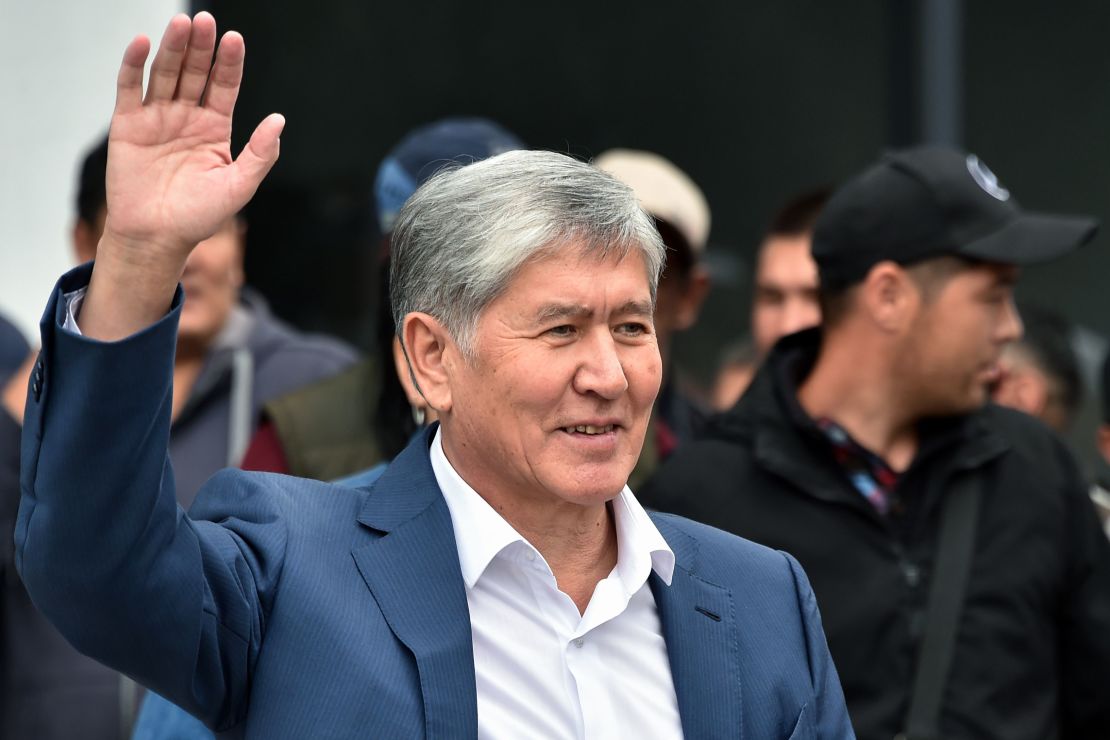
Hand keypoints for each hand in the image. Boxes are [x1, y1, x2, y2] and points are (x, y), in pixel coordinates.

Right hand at [81, 12, 283, 339]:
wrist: (157, 237)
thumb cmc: (199, 217)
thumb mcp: (239, 186)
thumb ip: (260, 154)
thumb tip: (279, 120)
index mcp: (214, 129)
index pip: (224, 86)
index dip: (229, 64)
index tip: (234, 39)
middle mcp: (186, 118)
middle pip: (195, 73)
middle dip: (200, 47)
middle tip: (205, 21)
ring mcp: (157, 118)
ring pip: (165, 74)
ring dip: (173, 48)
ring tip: (182, 24)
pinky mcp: (128, 124)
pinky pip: (130, 88)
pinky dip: (134, 65)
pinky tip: (144, 43)